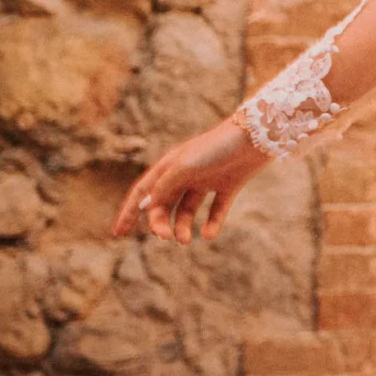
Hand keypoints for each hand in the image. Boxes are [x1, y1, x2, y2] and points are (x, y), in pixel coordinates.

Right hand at [111, 117, 269, 244]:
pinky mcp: (228, 185)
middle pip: (164, 205)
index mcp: (169, 166)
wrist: (258, 135)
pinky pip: (215, 211)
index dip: (129, 212)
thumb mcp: (184, 167)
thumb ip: (163, 187)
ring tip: (185, 240)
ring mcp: (207, 180)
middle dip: (159, 223)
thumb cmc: (216, 148)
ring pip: (186, 211)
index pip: (142, 192)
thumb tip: (145, 207)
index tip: (118, 234)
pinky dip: (211, 224)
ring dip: (182, 227)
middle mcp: (186, 173)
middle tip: (165, 237)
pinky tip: (208, 235)